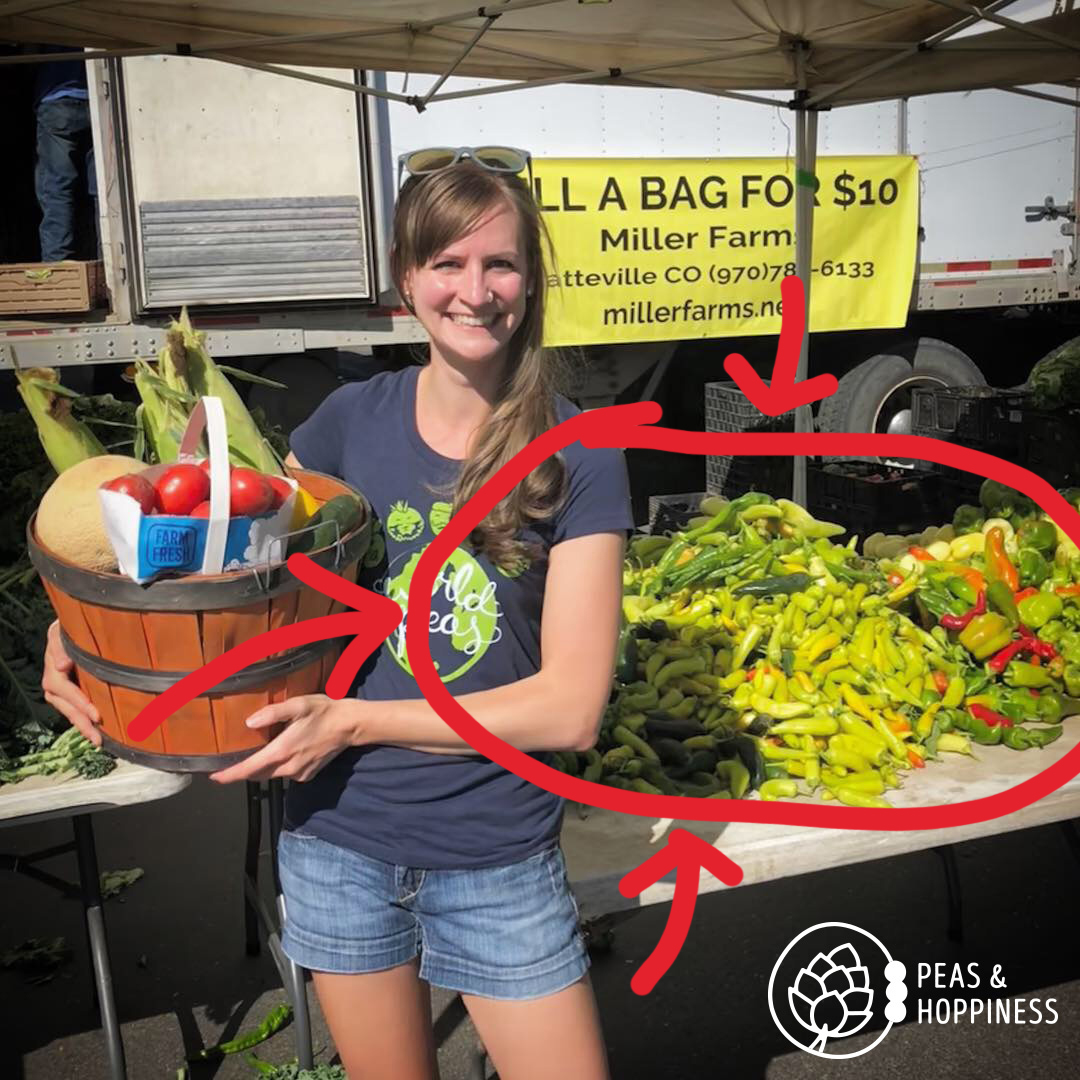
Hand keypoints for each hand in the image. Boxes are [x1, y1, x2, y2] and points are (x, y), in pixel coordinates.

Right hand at [42, 620, 101, 746]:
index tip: (96, 714)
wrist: (74, 628)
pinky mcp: (72, 693)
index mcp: (53, 670)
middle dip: (82, 723)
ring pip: (70, 712)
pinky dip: (86, 720)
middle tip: (98, 738)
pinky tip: (99, 732)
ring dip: (84, 726)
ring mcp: (62, 691)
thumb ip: (61, 647)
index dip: (79, 703)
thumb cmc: (70, 629)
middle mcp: (54, 683)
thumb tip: (60, 666)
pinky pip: (76, 709)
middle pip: (67, 707)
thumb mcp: (62, 632)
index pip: (64, 690)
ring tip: (98, 741)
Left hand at [209, 694, 359, 783]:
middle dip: (243, 771)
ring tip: (254, 756)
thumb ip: (272, 713)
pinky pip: (286, 774)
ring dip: (261, 768)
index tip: (214, 777)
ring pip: (271, 775)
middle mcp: (288, 767)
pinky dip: (278, 767)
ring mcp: (299, 773)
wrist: (350, 725)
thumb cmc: (324, 711)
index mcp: (282, 751)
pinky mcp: (308, 774)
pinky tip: (281, 754)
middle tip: (230, 762)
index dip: (229, 775)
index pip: (249, 769)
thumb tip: (249, 723)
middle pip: (257, 775)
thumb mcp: (298, 705)